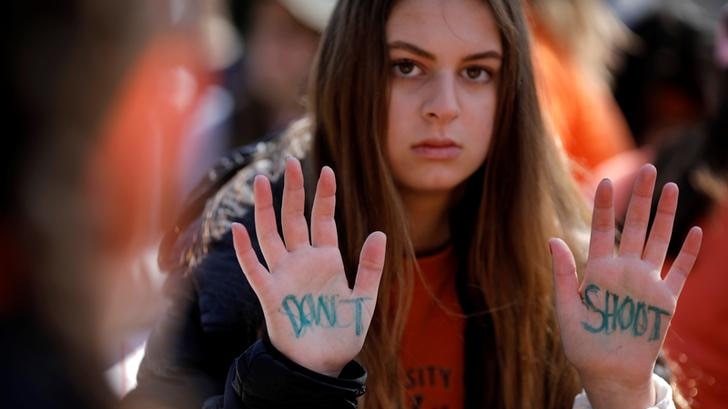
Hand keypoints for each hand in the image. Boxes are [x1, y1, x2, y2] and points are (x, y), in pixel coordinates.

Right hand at [232, 157, 385, 376]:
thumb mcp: (364, 299)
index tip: (327, 169)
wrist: (322, 363)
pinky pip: (254, 268)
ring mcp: (284, 275)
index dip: (324, 195)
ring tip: (262, 181)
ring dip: (265, 210)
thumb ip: (371, 267)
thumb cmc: (342, 332)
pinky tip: (239, 229)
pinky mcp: (270, 294)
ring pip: (271, 235)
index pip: (323, 219)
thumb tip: (381, 232)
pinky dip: (245, 250)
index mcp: (327, 259)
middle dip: (293, 191)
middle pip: (294, 219)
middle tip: (290, 162)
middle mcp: (302, 261)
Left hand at [550, 164, 701, 408]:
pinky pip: (679, 273)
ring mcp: (645, 282)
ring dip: (664, 216)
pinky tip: (694, 232)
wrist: (608, 371)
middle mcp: (623, 270)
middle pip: (634, 226)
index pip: (601, 229)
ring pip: (657, 241)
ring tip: (670, 187)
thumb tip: (552, 239)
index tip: (606, 181)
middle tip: (649, 168)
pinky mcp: (664, 300)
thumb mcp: (566, 308)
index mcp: (598, 269)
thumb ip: (563, 274)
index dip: (604, 206)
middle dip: (641, 198)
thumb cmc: (582, 342)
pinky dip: (688, 254)